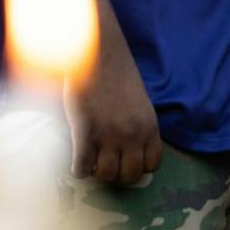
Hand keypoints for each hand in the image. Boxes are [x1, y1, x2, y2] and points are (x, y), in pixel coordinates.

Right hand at [68, 31, 161, 186]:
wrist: (96, 53)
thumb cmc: (116, 74)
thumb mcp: (139, 102)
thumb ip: (139, 126)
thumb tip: (131, 151)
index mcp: (149, 126)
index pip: (152, 165)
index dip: (139, 167)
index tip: (127, 162)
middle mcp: (132, 135)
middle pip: (129, 176)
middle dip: (118, 175)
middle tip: (107, 165)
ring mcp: (108, 135)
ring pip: (106, 175)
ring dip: (98, 173)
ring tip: (92, 162)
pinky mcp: (85, 132)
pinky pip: (82, 167)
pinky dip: (79, 170)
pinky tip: (77, 163)